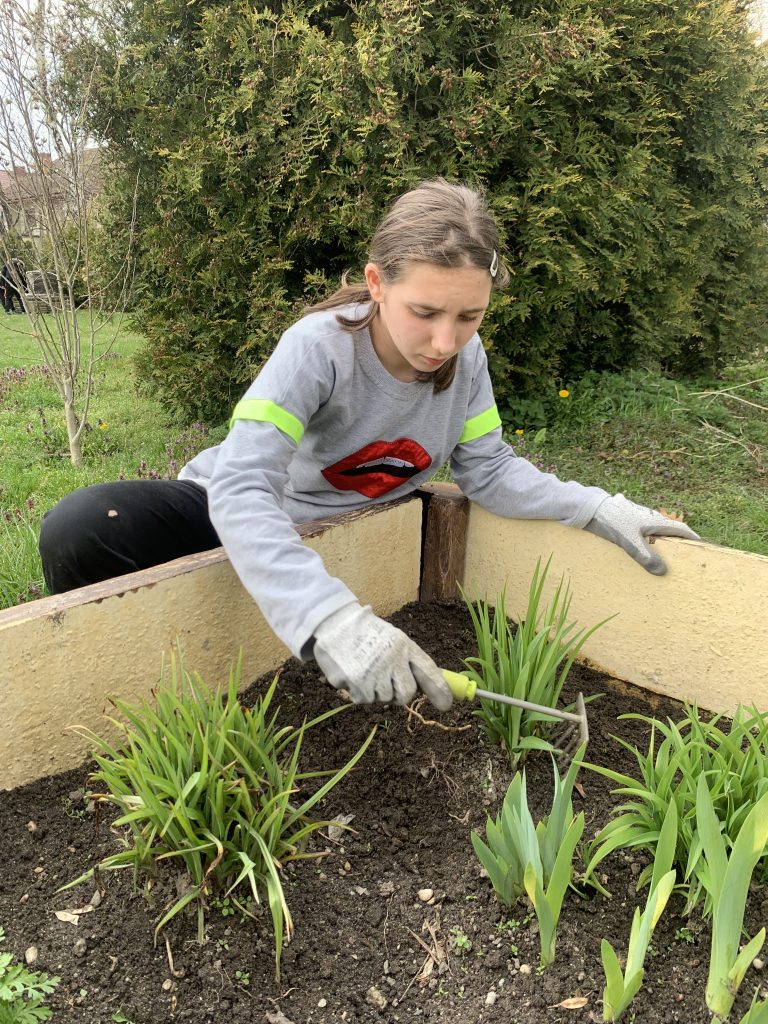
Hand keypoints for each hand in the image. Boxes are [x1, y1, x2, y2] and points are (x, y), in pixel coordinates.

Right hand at [313, 602, 452, 709]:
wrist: (334, 623)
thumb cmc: (368, 633)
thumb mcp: (393, 639)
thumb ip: (409, 661)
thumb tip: (429, 688)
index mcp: (403, 645)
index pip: (428, 671)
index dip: (440, 690)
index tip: (446, 704)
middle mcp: (390, 660)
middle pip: (406, 694)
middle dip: (399, 694)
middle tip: (388, 682)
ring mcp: (372, 673)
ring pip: (383, 699)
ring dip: (376, 690)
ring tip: (366, 669)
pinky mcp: (353, 683)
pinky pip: (363, 699)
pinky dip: (358, 690)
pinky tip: (353, 672)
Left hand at [584, 493, 699, 574]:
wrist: (590, 507)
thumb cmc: (613, 522)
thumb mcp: (630, 543)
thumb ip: (646, 557)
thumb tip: (663, 572)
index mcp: (655, 521)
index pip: (680, 529)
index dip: (691, 537)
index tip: (701, 546)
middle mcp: (649, 516)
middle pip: (668, 528)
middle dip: (675, 539)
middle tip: (681, 553)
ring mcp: (637, 514)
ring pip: (653, 526)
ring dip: (659, 537)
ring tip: (661, 551)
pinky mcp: (625, 515)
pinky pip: (639, 526)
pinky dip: (643, 534)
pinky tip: (638, 541)